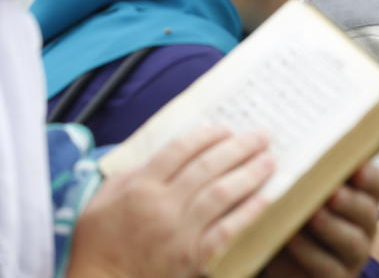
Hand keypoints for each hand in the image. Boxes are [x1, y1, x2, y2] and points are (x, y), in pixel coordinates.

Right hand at [68, 127, 273, 277]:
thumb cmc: (101, 238)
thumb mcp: (106, 195)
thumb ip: (138, 170)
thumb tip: (177, 150)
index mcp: (140, 187)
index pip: (180, 150)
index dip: (207, 135)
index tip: (226, 128)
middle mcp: (162, 207)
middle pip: (207, 167)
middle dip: (239, 148)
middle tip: (262, 136)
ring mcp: (179, 233)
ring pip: (222, 194)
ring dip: (250, 174)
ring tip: (269, 160)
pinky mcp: (192, 257)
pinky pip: (227, 230)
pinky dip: (249, 212)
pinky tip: (266, 197)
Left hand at [260, 163, 378, 277]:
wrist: (279, 252)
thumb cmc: (293, 209)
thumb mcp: (302, 188)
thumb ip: (306, 169)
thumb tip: (292, 137)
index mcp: (360, 197)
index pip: (374, 183)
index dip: (368, 175)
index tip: (356, 165)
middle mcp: (363, 226)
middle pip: (366, 212)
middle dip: (349, 201)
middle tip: (332, 191)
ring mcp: (351, 256)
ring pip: (350, 241)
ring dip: (331, 226)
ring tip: (311, 213)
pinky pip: (326, 267)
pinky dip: (308, 252)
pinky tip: (291, 237)